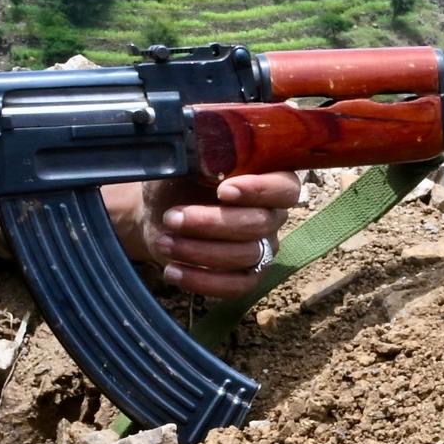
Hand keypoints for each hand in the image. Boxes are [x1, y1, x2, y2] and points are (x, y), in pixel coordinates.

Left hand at [104, 170, 300, 298]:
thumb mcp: (186, 164)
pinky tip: (173, 271)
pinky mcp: (246, 276)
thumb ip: (203, 158)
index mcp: (268, 181)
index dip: (259, 190)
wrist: (159, 213)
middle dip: (211, 223)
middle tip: (172, 217)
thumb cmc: (178, 183)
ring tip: (164, 242)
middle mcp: (272, 216)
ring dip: (199, 251)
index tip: (222, 191)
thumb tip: (207, 157)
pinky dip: (202, 281)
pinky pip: (236, 286)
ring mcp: (261, 249)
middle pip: (258, 224)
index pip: (284, 188)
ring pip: (245, 255)